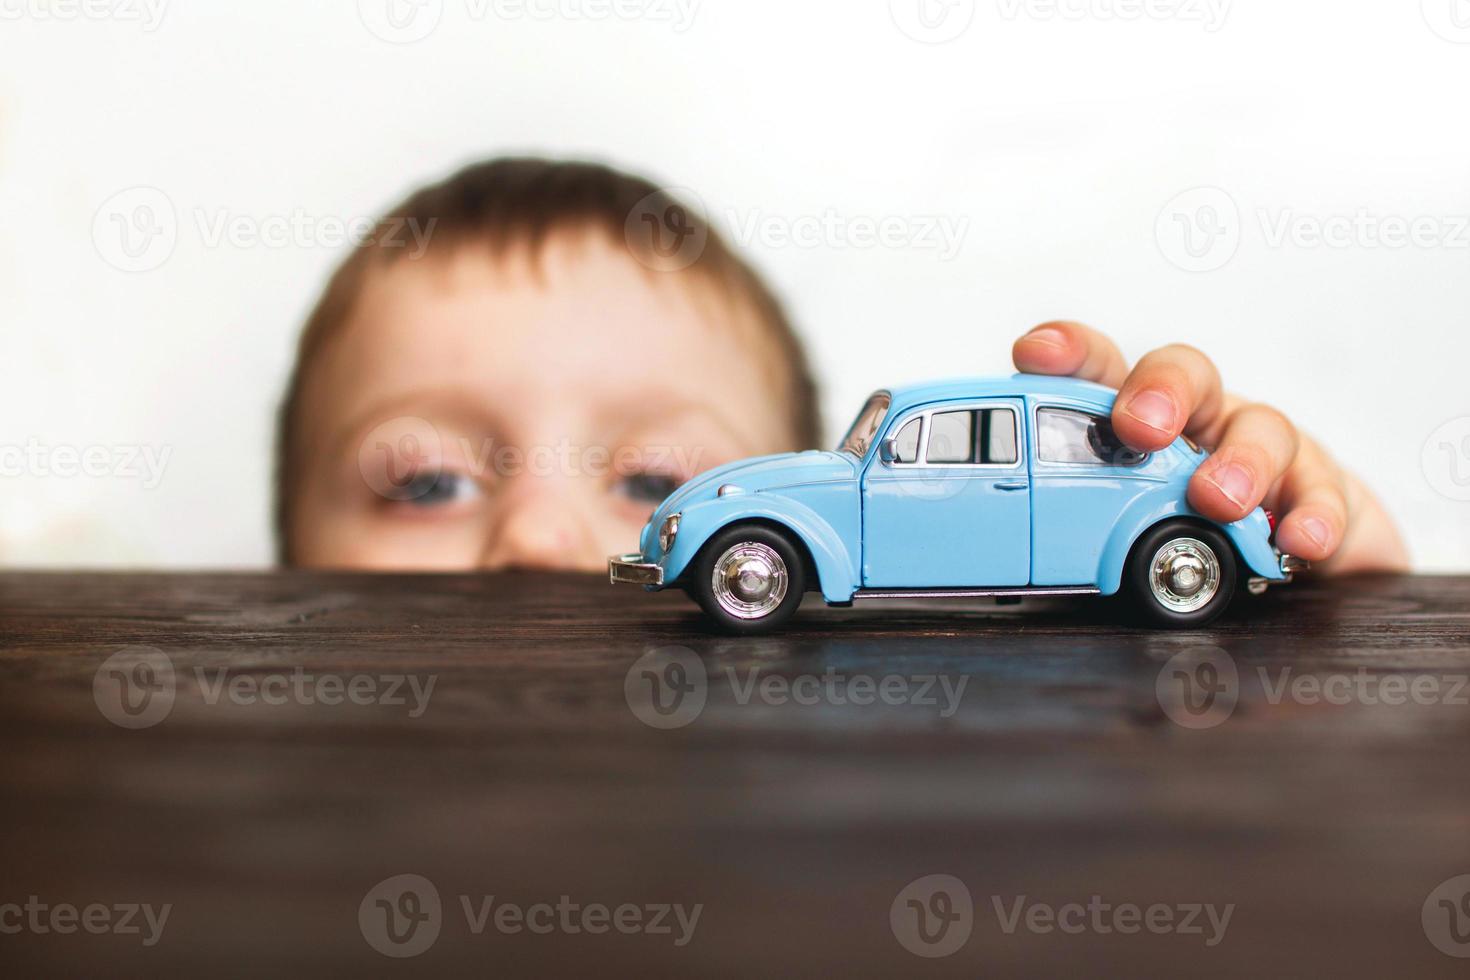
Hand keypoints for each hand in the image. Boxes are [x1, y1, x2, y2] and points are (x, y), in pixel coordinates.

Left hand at [1012, 321, 1408, 573]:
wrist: (1278, 576)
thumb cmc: (1172, 544)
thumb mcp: (1108, 539)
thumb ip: (1069, 538)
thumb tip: (1009, 568)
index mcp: (1132, 424)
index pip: (1099, 369)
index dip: (1069, 352)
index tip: (1034, 353)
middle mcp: (1197, 422)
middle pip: (1184, 373)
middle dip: (1160, 391)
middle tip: (1139, 428)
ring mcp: (1259, 450)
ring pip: (1261, 426)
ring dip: (1238, 461)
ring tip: (1219, 500)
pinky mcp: (1317, 490)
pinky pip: (1321, 491)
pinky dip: (1312, 514)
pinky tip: (1298, 540)